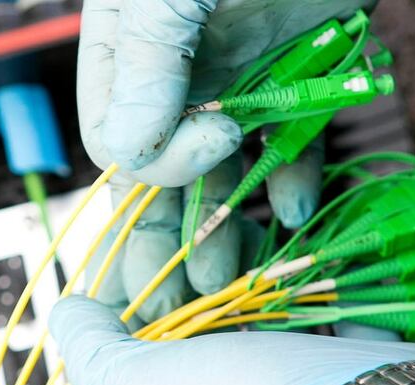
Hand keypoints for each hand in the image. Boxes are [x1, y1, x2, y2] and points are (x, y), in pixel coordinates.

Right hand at [77, 0, 375, 321]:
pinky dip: (291, 180)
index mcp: (129, 52)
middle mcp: (176, 76)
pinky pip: (288, 145)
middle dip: (174, 238)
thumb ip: (148, 63)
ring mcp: (238, 81)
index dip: (155, 169)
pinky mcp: (297, 80)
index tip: (210, 150)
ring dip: (229, 224)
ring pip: (225, 171)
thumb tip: (124, 152)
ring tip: (240, 280)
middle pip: (164, 174)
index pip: (117, 141)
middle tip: (186, 303)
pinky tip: (297, 213)